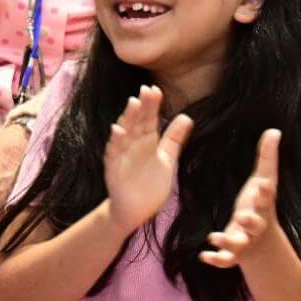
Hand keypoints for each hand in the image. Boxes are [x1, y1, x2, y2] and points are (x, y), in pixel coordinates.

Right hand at [103, 87, 193, 233]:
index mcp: (147, 142)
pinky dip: (115, 142)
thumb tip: (187, 117)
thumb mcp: (167, 158)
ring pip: (124, 134)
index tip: (156, 90)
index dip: (152, 105)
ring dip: (128, 118)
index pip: (149, 119)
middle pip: (137, 122)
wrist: (135, 211)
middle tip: (147, 89)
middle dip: (142, 107)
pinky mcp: (114, 170)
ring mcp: (122, 156)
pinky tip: (117, 130)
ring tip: (133, 103)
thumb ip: (174, 138)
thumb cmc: (149, 184)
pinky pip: (113, 154)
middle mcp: (133, 146)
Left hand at [200, 129, 281, 268]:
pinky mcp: (234, 253)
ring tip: (214, 236)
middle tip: (243, 217)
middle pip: (255, 224)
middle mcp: (256, 224)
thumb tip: (274, 129)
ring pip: (239, 243)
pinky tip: (203, 256)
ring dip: (228, 241)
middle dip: (250, 221)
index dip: (265, 193)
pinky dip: (216, 259)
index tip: (262, 186)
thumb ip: (267, 157)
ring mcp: (245, 240)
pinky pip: (226, 259)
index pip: (267, 198)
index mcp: (263, 205)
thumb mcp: (264, 181)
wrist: (262, 242)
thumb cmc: (259, 204)